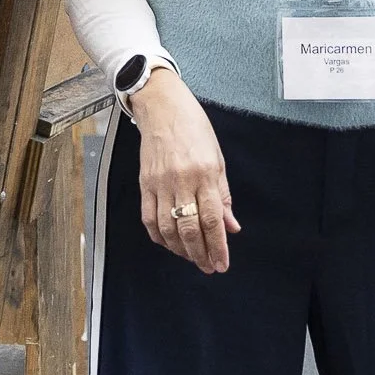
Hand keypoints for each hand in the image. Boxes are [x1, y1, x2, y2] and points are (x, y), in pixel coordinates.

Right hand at [131, 67, 237, 273]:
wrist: (162, 107)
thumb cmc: (194, 128)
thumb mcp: (217, 158)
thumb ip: (222, 195)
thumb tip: (231, 226)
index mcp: (205, 173)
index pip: (212, 219)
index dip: (218, 246)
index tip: (222, 263)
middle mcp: (181, 180)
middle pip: (189, 228)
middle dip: (200, 253)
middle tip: (209, 267)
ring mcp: (159, 183)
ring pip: (167, 228)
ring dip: (180, 249)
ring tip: (192, 258)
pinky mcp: (144, 183)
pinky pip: (149, 218)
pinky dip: (159, 236)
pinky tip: (169, 244)